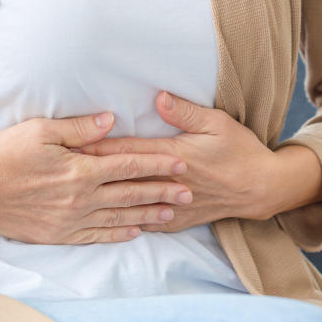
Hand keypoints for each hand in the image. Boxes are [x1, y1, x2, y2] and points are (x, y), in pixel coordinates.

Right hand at [0, 111, 194, 243]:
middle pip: (131, 193)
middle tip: (190, 192)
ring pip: (120, 217)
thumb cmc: (3, 155)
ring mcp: (71, 220)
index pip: (129, 165)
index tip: (181, 163)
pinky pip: (97, 235)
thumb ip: (79, 128)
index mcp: (80, 170)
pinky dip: (119, 233)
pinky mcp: (59, 235)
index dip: (158, 164)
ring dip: (148, 215)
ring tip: (172, 214)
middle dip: (163, 191)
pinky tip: (136, 231)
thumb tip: (112, 120)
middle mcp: (81, 199)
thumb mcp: (39, 131)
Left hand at [70, 90, 275, 231]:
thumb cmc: (239, 150)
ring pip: (130, 203)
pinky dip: (125, 222)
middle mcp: (168, 182)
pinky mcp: (179, 218)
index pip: (127, 151)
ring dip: (102, 198)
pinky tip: (106, 224)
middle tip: (60, 172)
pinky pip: (146, 222)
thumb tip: (158, 97)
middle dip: (90, 174)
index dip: (98, 148)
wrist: (261, 187)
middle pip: (121, 178)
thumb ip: (185, 112)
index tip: (71, 145)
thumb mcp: (217, 122)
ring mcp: (172, 203)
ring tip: (74, 197)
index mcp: (174, 155)